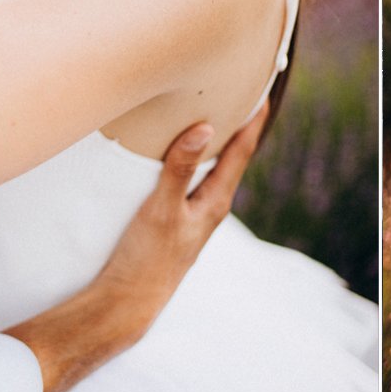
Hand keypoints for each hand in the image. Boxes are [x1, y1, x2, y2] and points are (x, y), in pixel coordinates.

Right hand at [84, 106, 266, 339]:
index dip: (254, 119)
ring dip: (216, 140)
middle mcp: (212, 205)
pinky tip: (180, 151)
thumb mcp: (161, 209)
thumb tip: (204, 127)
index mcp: (216, 200)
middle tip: (240, 89)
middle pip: (232, 155)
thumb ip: (180, 168)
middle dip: (238, 124)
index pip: (242, 150)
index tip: (263, 88)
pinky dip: (194, 157)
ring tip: (214, 109)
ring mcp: (196, 214)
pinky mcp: (178, 220)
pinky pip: (194, 179)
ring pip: (212, 168)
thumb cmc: (147, 257)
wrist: (127, 303)